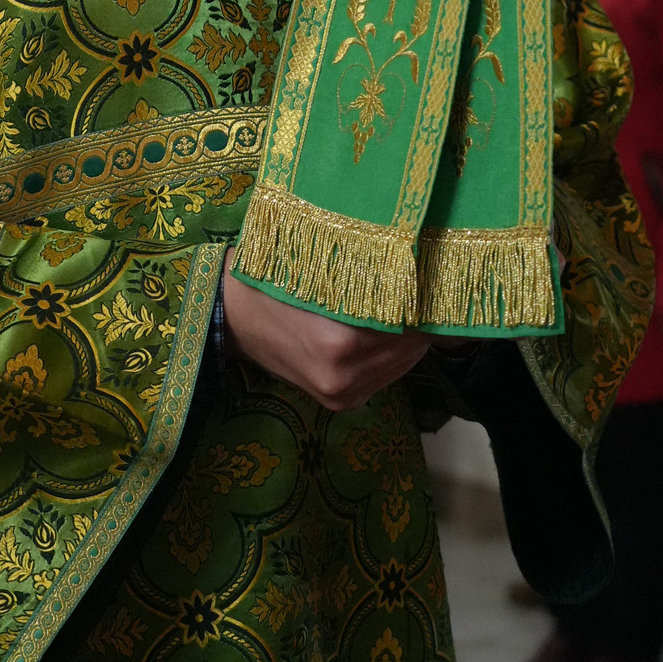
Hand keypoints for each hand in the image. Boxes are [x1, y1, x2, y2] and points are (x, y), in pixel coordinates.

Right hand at [222, 251, 429, 410]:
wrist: (231, 318)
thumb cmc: (271, 281)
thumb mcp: (315, 267)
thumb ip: (364, 273)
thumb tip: (413, 259)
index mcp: (338, 343)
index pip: (407, 320)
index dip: (422, 296)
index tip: (431, 274)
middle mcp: (344, 377)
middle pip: (410, 346)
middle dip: (420, 317)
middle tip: (426, 285)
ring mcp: (343, 394)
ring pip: (403, 363)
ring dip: (410, 336)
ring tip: (409, 304)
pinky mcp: (341, 402)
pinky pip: (386, 375)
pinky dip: (394, 353)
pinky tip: (388, 329)